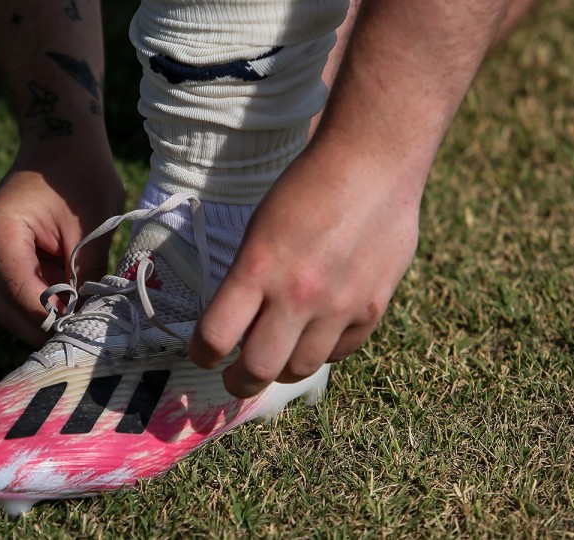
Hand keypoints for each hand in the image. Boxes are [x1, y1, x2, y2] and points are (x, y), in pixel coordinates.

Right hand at [0, 147, 124, 346]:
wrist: (60, 142)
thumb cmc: (79, 174)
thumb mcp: (93, 224)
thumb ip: (87, 274)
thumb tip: (92, 319)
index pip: (21, 295)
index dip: (53, 321)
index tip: (87, 333)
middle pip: (8, 311)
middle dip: (46, 328)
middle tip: (87, 340)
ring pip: (10, 309)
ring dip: (44, 320)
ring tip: (83, 325)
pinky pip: (16, 296)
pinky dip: (42, 306)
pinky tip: (73, 309)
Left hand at [188, 149, 423, 397]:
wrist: (372, 164)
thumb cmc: (306, 188)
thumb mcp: (259, 229)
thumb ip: (248, 280)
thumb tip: (234, 325)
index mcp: (258, 268)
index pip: (215, 336)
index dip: (201, 353)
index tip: (202, 354)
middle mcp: (297, 295)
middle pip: (258, 369)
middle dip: (238, 382)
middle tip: (234, 378)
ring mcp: (339, 306)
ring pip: (299, 369)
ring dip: (280, 369)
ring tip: (275, 359)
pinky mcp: (372, 309)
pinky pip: (339, 353)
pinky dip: (321, 352)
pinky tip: (314, 337)